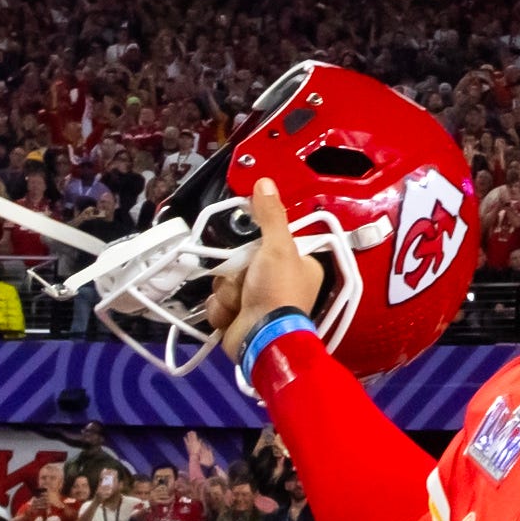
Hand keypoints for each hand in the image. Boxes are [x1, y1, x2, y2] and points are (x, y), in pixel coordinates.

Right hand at [216, 178, 324, 361]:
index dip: (256, 245)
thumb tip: (265, 181)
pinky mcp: (239, 318)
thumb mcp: (279, 246)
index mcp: (300, 265)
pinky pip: (219, 302)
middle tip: (247, 280)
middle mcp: (281, 282)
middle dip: (236, 272)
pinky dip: (222, 309)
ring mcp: (258, 301)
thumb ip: (271, 215)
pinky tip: (233, 316)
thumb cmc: (277, 290)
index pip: (268, 241)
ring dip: (228, 292)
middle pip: (241, 260)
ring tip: (241, 303)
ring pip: (226, 281)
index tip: (252, 248)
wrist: (261, 339)